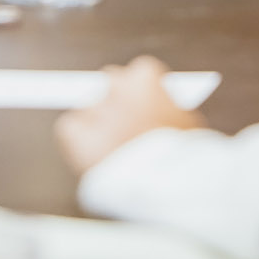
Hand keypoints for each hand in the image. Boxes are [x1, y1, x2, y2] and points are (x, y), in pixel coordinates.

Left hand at [56, 56, 204, 173]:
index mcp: (146, 77)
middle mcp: (117, 86)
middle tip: (127, 125)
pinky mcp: (76, 134)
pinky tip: (94, 154)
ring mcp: (95, 109)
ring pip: (90, 108)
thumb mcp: (188, 124)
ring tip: (114, 149)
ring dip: (99, 123)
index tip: (148, 107)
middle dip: (118, 101)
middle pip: (111, 82)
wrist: (167, 185)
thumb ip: (168, 109)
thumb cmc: (185, 156)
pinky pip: (71, 129)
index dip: (145, 93)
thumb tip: (160, 111)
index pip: (140, 73)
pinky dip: (79, 140)